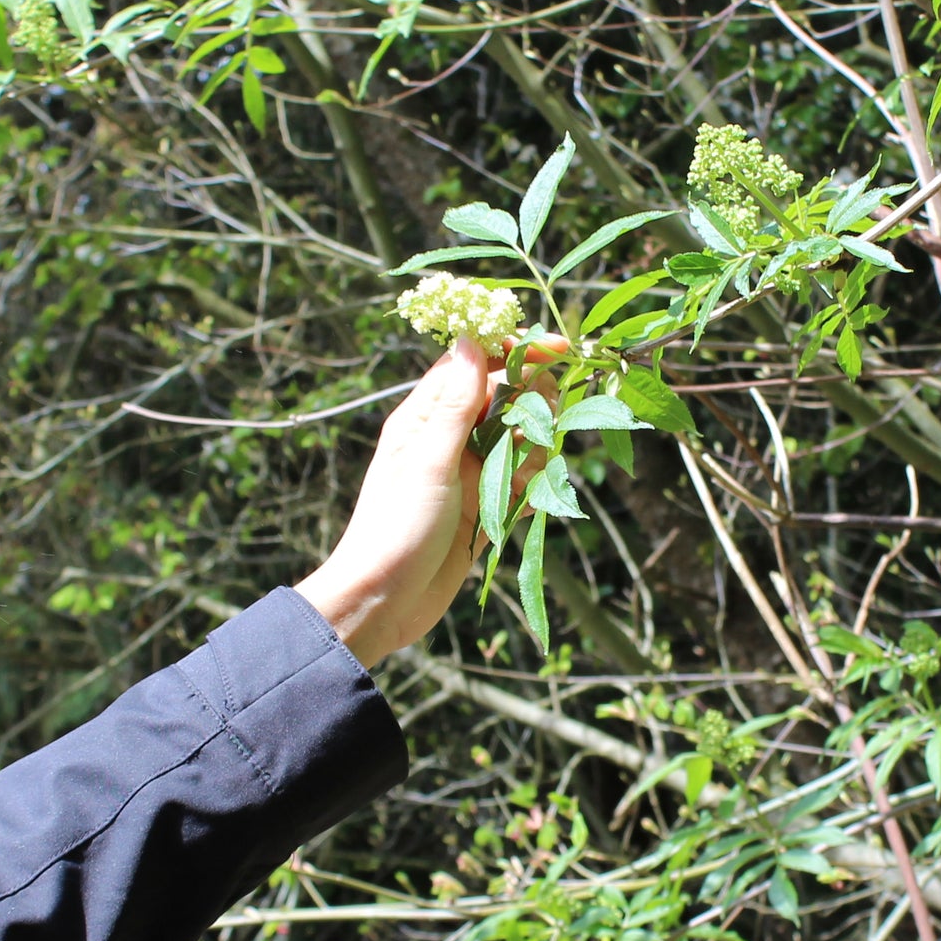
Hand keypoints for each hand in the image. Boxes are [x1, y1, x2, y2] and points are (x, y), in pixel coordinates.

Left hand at [298, 339, 544, 666]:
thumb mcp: (429, 461)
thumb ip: (455, 404)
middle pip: (501, 398)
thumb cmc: (395, 527)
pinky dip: (531, 482)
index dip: (512, 350)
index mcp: (423, 418)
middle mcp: (446, 439)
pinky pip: (518, 481)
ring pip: (516, 439)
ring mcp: (466, 474)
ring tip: (533, 465)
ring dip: (534, 445)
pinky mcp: (482, 508)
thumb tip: (471, 339)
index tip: (557, 348)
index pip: (471, 364)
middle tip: (548, 416)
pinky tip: (531, 494)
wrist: (383, 601)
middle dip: (532, 399)